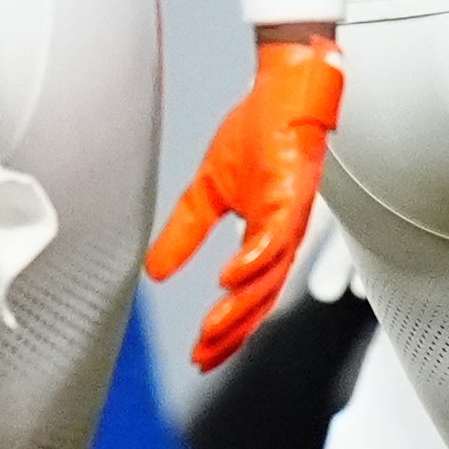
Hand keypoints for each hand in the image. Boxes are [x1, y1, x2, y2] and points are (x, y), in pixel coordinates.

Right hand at [147, 35, 344, 370]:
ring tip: (214, 330)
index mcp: (267, 236)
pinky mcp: (293, 192)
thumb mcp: (208, 194)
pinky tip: (230, 279)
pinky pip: (276, 234)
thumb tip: (155, 274)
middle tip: (204, 355)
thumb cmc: (257, 136)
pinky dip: (254, 259)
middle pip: (262, 296)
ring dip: (242, 305)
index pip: (250, 295)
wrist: (282, 90)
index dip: (228, 329)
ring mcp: (291, 214)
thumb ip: (186, 234)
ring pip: (271, 273)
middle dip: (233, 330)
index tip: (203, 357)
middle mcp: (283, 233)